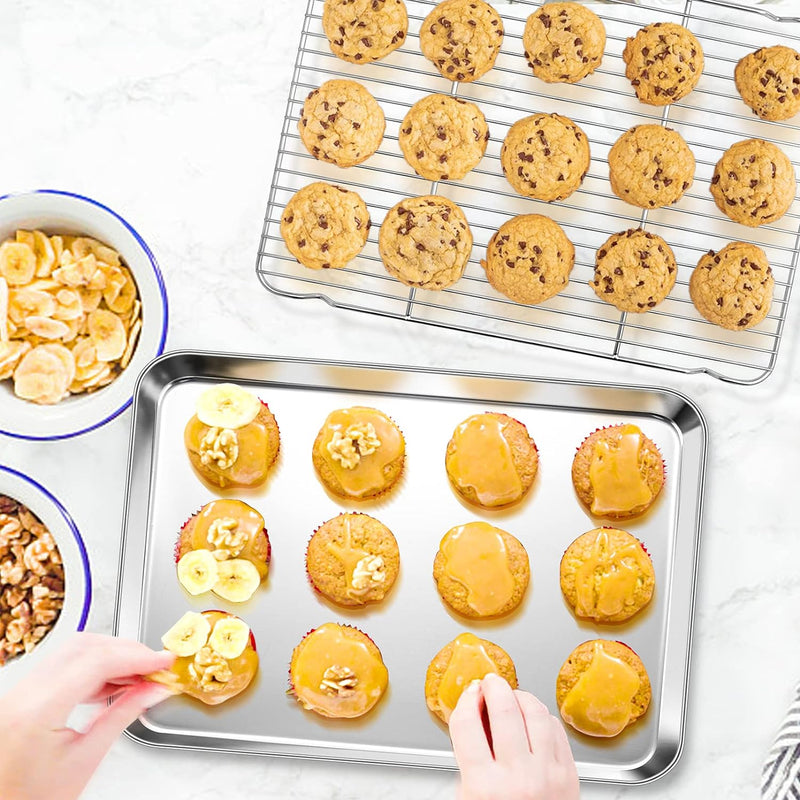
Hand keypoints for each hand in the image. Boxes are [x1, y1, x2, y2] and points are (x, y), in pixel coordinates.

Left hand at [0, 632, 174, 799]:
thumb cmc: (34, 798)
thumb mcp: (88, 758)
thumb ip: (124, 716)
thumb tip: (155, 689)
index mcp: (39, 710)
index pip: (97, 662)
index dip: (137, 656)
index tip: (163, 661)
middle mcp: (26, 693)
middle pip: (86, 647)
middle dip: (127, 651)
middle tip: (155, 665)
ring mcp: (23, 690)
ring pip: (76, 650)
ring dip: (112, 655)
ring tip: (139, 673)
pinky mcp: (27, 692)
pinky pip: (66, 663)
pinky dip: (95, 665)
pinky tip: (115, 680)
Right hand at [450, 673, 579, 799]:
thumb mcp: (470, 797)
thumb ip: (470, 758)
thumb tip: (474, 713)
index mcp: (484, 787)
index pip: (467, 724)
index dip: (465, 700)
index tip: (469, 692)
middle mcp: (518, 778)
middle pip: (504, 710)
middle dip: (494, 686)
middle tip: (491, 682)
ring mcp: (548, 776)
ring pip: (535, 713)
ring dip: (521, 696)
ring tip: (513, 695)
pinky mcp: (570, 776)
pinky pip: (556, 730)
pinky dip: (542, 717)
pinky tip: (533, 717)